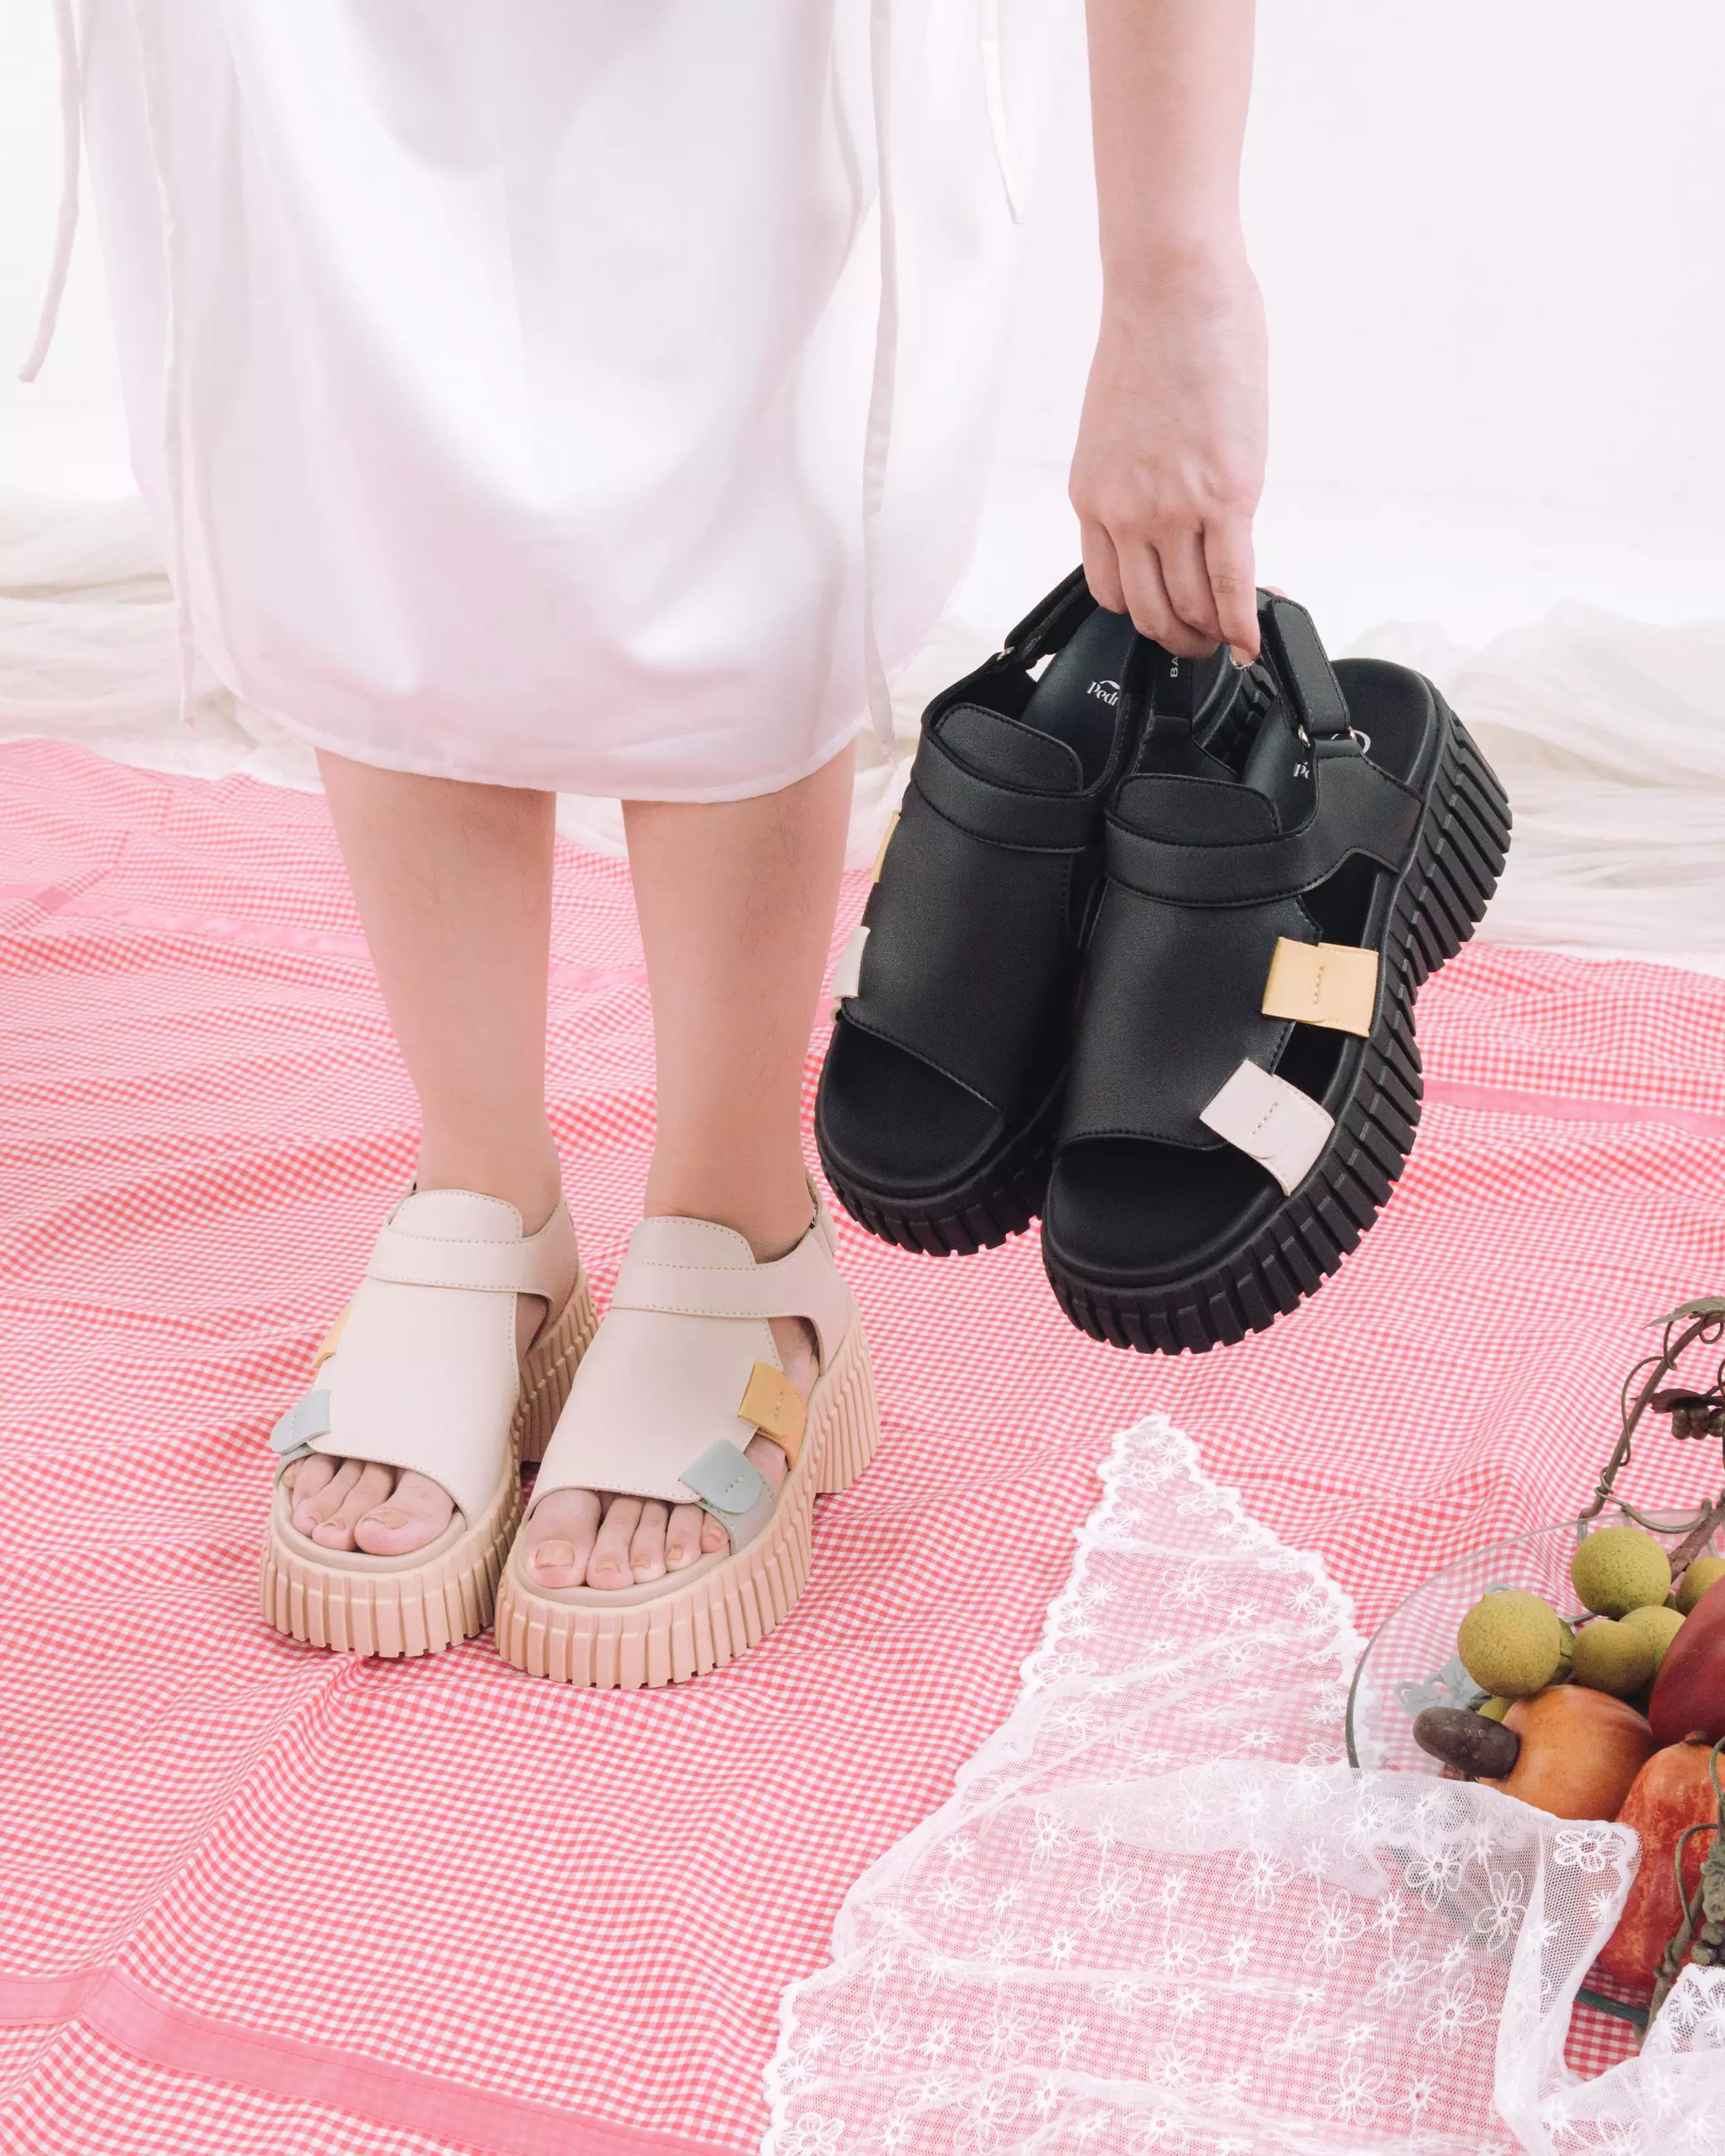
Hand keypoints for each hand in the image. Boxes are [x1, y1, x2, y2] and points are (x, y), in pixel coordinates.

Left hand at [1069, 255, 1267, 662]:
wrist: (1172, 293)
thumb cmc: (1154, 340)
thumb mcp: (1120, 430)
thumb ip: (1141, 481)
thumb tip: (1177, 509)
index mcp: (1094, 497)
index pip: (1108, 589)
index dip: (1144, 614)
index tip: (1169, 617)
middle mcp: (1126, 513)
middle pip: (1148, 611)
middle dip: (1178, 640)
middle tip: (1202, 645)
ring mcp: (1173, 510)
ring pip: (1190, 607)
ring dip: (1212, 636)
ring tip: (1230, 638)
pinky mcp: (1225, 497)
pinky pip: (1231, 584)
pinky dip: (1241, 624)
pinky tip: (1251, 637)